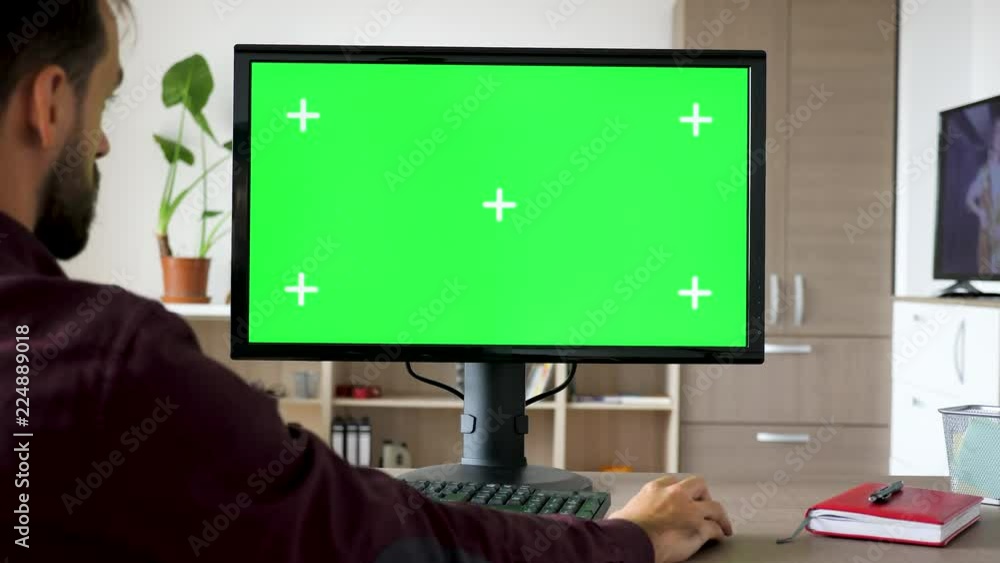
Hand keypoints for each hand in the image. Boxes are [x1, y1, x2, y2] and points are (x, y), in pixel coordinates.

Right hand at [608, 475, 732, 562]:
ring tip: (722, 523)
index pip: (674, 482)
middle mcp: (675, 495)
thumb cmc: (624, 530)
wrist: (630, 541)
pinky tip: (720, 536)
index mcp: (655, 489)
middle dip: (704, 495)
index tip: (684, 497)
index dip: (682, 491)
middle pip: (699, 485)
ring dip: (719, 515)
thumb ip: (631, 511)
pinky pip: (715, 528)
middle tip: (705, 506)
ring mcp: (689, 511)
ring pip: (715, 506)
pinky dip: (719, 532)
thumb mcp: (624, 512)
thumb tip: (621, 518)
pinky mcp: (698, 528)